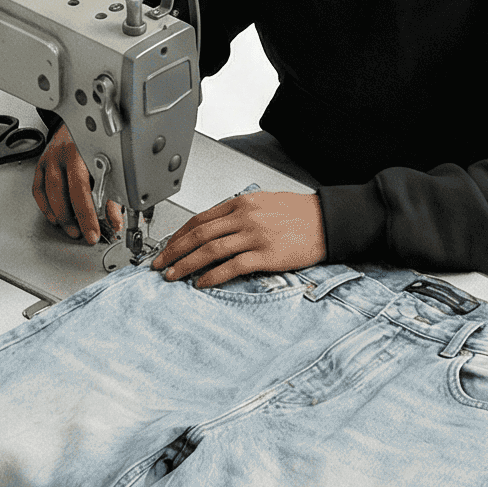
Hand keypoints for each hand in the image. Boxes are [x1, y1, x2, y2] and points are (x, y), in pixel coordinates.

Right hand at [31, 121, 120, 244]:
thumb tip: (115, 222)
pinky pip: (38, 190)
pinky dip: (46, 207)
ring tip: (72, 229)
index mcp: (84, 152)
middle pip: (65, 191)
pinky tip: (55, 217)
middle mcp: (64, 154)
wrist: (79, 119)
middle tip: (84, 235)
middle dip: (75, 218)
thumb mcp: (110, 165)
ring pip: (50, 192)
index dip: (90, 214)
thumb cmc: (97, 142)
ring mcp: (50, 158)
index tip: (95, 233)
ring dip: (61, 215)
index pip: (85, 189)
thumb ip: (113, 194)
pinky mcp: (41, 163)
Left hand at [151, 192, 325, 288]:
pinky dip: (213, 276)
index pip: (199, 219)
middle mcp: (244, 217)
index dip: (178, 235)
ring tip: (173, 275)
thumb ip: (239, 212)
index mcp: (241, 203)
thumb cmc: (299, 213)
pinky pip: (232, 267)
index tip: (166, 247)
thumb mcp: (264, 203)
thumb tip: (215, 228)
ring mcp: (255, 236)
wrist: (327, 220)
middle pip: (198, 235)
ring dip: (186, 265)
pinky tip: (202, 283)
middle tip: (160, 264)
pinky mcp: (266, 255)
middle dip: (174, 251)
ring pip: (209, 251)